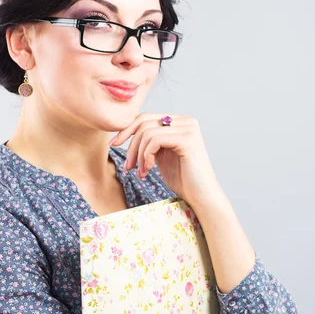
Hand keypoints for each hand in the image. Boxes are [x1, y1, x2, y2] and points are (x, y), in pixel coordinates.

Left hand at [108, 112, 222, 206]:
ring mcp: (188, 128)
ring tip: (141, 173)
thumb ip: (149, 141)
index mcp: (179, 122)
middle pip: (144, 123)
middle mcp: (185, 120)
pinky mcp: (187, 139)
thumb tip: (125, 132)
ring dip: (138, 156)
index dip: (126, 130)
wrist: (201, 196)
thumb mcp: (160, 155)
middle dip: (130, 146)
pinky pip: (154, 140)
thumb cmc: (182, 179)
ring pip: (147, 133)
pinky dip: (146, 156)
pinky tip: (149, 170)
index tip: (113, 145)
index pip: (146, 117)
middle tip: (127, 167)